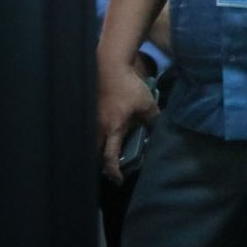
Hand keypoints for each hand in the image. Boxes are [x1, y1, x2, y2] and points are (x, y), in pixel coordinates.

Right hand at [96, 62, 158, 182]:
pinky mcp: (87, 111)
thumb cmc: (127, 86)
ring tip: (105, 154)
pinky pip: (88, 130)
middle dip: (100, 165)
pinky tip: (100, 136)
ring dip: (96, 151)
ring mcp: (90, 119)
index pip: (109, 157)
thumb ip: (153, 118)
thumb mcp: (146, 103)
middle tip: (110, 170)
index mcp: (112, 129)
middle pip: (94, 154)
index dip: (113, 171)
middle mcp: (97, 128)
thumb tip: (158, 129)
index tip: (118, 180)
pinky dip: (93, 137)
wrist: (108, 66)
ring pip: (90, 142)